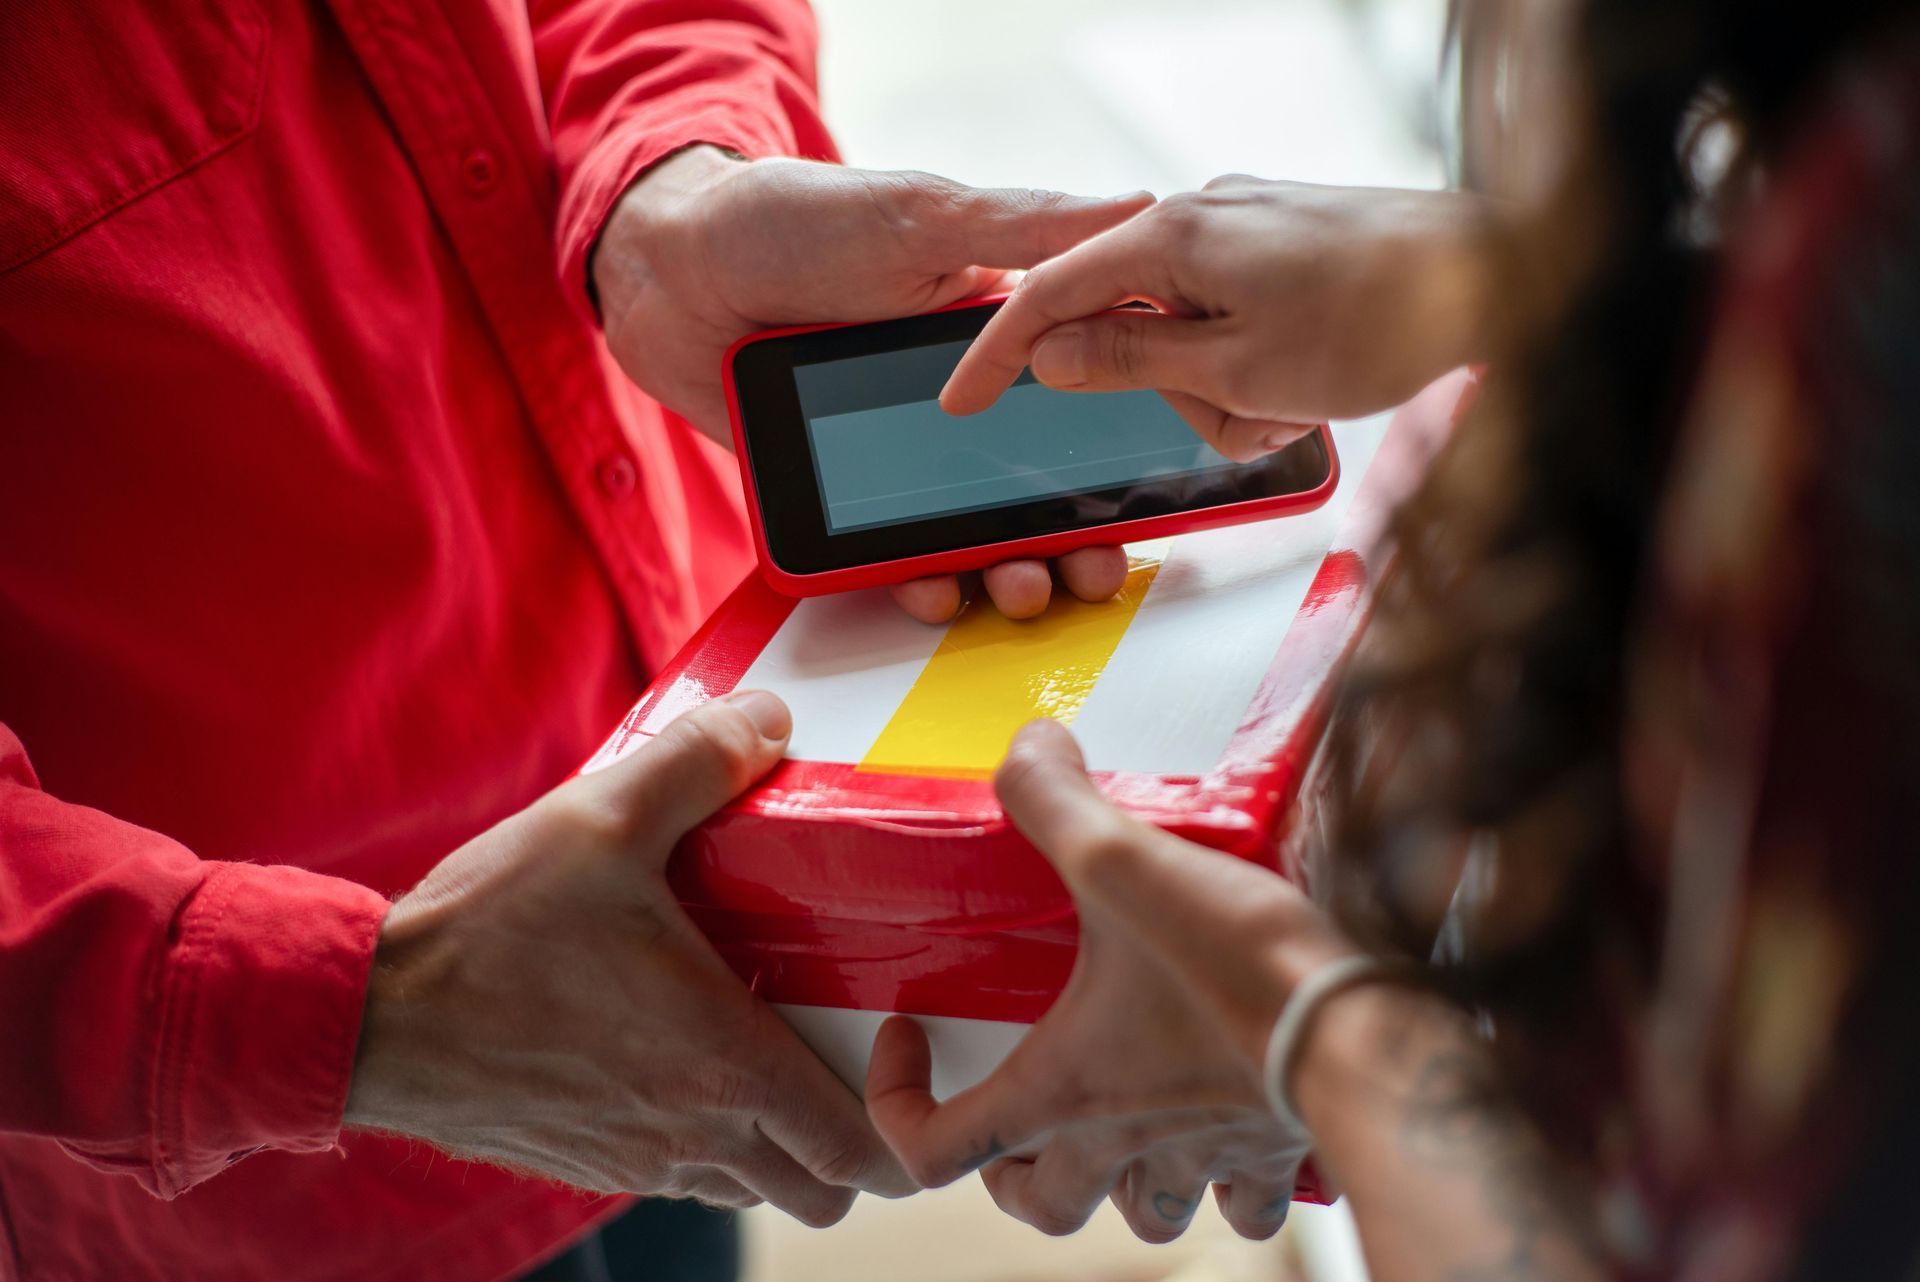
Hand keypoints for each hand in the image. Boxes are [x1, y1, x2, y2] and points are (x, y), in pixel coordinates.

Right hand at [344, 691, 913, 1224]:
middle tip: (844, 1056)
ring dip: (777, 1142)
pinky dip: (708, 1142)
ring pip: (752, 1190)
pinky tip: (682, 1058)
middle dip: (851, 1142)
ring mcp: (638, 1160)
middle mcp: (692, 1134)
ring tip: (765, 1050)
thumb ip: (699, 762)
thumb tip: (769, 721)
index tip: (894, 1046)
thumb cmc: (487, 932)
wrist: (368, 1018)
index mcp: (722, 1064)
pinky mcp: (588, 1163)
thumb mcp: (603, 820)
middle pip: (824, 1193)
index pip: (857, 1152)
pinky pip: (682, 1177)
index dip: (900, 1115)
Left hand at [593, 146, 1151, 622]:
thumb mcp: (919, 215)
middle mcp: (958, 408)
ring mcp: (898, 458)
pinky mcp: (840, 496)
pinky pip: (885, 554)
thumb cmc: (790, 219)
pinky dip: (915, 581)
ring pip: (968, 534)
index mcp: (997, 338)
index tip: (1154, 496)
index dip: (1120, 458)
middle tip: (1088, 570)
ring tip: (1018, 588)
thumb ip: (1025, 227)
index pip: (1081, 408)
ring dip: (1005, 572)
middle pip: (1034, 492)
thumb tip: (1143, 207)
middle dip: (1071, 541)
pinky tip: (932, 588)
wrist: (667, 271)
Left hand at [866, 719, 1360, 1241]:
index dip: (897, 1106)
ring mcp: (1201, 1156)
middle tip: (1015, 1124)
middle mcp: (1123, 1140)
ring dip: (1123, 1187)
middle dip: (1014, 1176)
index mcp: (1063, 1088)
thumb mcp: (1123, 862)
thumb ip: (1056, 801)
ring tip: (1124, 1133)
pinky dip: (1229, 1184)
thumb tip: (1027, 748)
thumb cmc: (1238, 967)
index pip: (936, 1150)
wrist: (1364, 1032)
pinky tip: (1234, 1133)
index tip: (910, 1041)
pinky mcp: (1273, 1149)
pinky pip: (1243, 1203)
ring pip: (1143, 1217)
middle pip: (1040, 1206)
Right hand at [941, 177, 1499, 459]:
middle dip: (1175, 392)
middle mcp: (1206, 217)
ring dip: (1228, 390)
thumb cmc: (1379, 318)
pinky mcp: (1286, 247)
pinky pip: (1234, 320)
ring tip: (1295, 401)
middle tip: (1245, 418)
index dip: (1000, 352)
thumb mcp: (1237, 366)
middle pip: (1130, 324)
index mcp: (1176, 236)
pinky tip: (1311, 379)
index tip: (963, 398)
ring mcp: (1249, 229)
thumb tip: (1051, 354)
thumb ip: (1130, 360)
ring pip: (1188, 334)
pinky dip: (1257, 367)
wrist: (1499, 276)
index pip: (1052, 292)